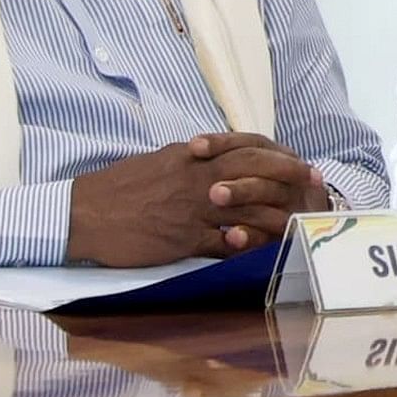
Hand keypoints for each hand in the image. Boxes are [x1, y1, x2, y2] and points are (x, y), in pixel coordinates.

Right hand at [65, 133, 329, 265]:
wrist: (83, 214)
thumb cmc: (117, 189)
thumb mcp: (158, 163)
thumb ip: (190, 161)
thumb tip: (211, 156)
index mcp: (190, 159)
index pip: (242, 149)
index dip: (275, 155)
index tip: (298, 160)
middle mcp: (196, 180)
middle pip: (253, 173)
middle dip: (288, 176)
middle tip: (314, 182)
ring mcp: (192, 211)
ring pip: (246, 210)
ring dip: (276, 215)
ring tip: (301, 219)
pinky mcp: (183, 240)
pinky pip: (224, 243)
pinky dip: (247, 245)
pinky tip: (266, 248)